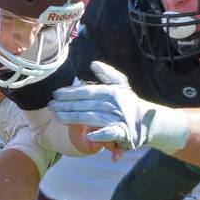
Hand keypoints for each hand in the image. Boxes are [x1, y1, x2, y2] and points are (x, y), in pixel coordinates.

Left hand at [49, 61, 187, 153]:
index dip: (70, 93)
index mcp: (112, 92)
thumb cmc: (129, 102)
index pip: (87, 91)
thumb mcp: (121, 85)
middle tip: (51, 106)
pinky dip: (100, 134)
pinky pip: (110, 133)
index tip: (55, 94)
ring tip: (58, 117)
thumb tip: (93, 64)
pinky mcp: (123, 134)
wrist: (149, 121)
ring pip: (92, 117)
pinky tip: (88, 135)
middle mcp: (114, 104)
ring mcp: (118, 119)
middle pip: (86, 105)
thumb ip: (108, 74)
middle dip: (66, 105)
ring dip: (74, 118)